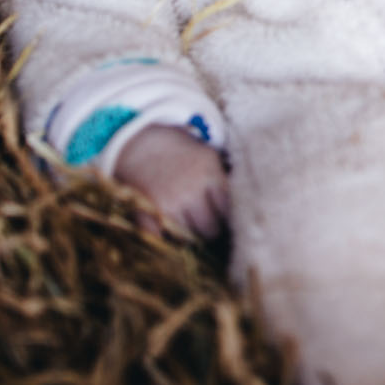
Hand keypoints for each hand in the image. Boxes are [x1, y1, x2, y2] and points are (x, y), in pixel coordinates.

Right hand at [113, 125, 229, 238]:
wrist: (137, 142)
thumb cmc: (179, 151)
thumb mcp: (208, 157)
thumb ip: (224, 180)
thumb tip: (246, 205)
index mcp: (209, 175)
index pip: (229, 212)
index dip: (230, 220)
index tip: (227, 223)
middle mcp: (189, 192)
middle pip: (210, 230)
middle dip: (211, 231)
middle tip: (208, 227)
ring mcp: (166, 205)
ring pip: (188, 239)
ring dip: (190, 237)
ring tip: (189, 228)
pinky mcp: (145, 214)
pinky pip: (162, 240)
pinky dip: (167, 241)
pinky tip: (170, 234)